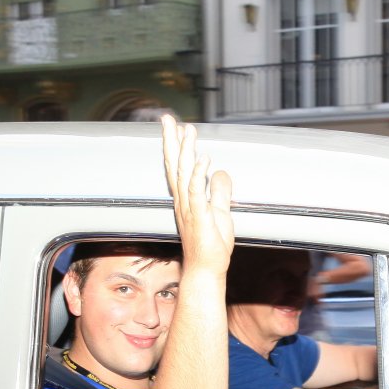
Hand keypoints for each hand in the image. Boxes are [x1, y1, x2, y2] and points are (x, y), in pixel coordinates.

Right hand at [161, 115, 233, 276]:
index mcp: (187, 198)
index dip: (177, 146)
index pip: (179, 167)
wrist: (206, 270)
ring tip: (188, 131)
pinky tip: (204, 159)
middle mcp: (183, 201)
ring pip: (184, 175)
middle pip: (175, 165)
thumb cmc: (211, 246)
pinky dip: (199, 175)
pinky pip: (197, 194)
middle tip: (167, 118)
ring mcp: (189, 209)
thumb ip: (220, 192)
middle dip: (171, 141)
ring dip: (185, 152)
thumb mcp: (220, 212)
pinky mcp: (199, 218)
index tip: (177, 126)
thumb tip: (221, 172)